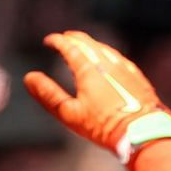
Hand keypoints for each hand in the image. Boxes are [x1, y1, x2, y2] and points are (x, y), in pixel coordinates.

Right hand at [24, 31, 170, 160]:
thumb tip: (29, 78)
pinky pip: (119, 58)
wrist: (141, 132)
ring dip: (91, 45)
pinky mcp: (136, 76)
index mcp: (88, 69)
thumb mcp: (70, 114)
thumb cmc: (103, 126)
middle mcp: (107, 62)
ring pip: (104, 48)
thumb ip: (48, 95)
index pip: (69, 47)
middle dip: (73, 39)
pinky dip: (107, 54)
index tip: (49, 41)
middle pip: (87, 43)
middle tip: (65, 39)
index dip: (57, 41)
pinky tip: (108, 60)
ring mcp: (124, 67)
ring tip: (84, 47)